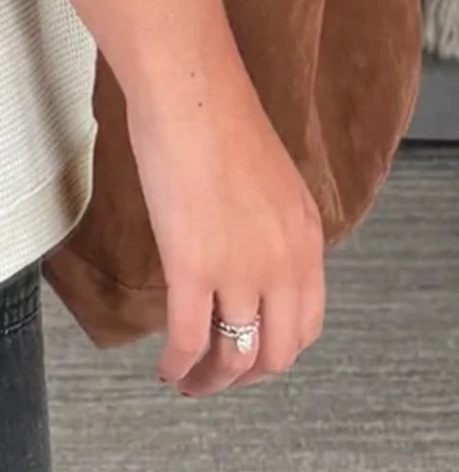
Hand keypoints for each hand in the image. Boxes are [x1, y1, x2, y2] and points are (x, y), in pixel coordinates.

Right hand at [126, 72, 326, 396]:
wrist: (188, 89)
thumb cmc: (213, 112)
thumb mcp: (265, 176)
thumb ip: (264, 220)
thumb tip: (238, 240)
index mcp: (305, 236)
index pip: (306, 321)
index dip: (277, 349)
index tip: (250, 351)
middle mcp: (285, 262)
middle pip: (278, 352)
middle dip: (247, 376)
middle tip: (218, 377)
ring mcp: (242, 270)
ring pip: (237, 355)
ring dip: (212, 381)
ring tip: (188, 383)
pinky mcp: (194, 269)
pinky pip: (190, 339)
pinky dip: (179, 365)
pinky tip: (166, 370)